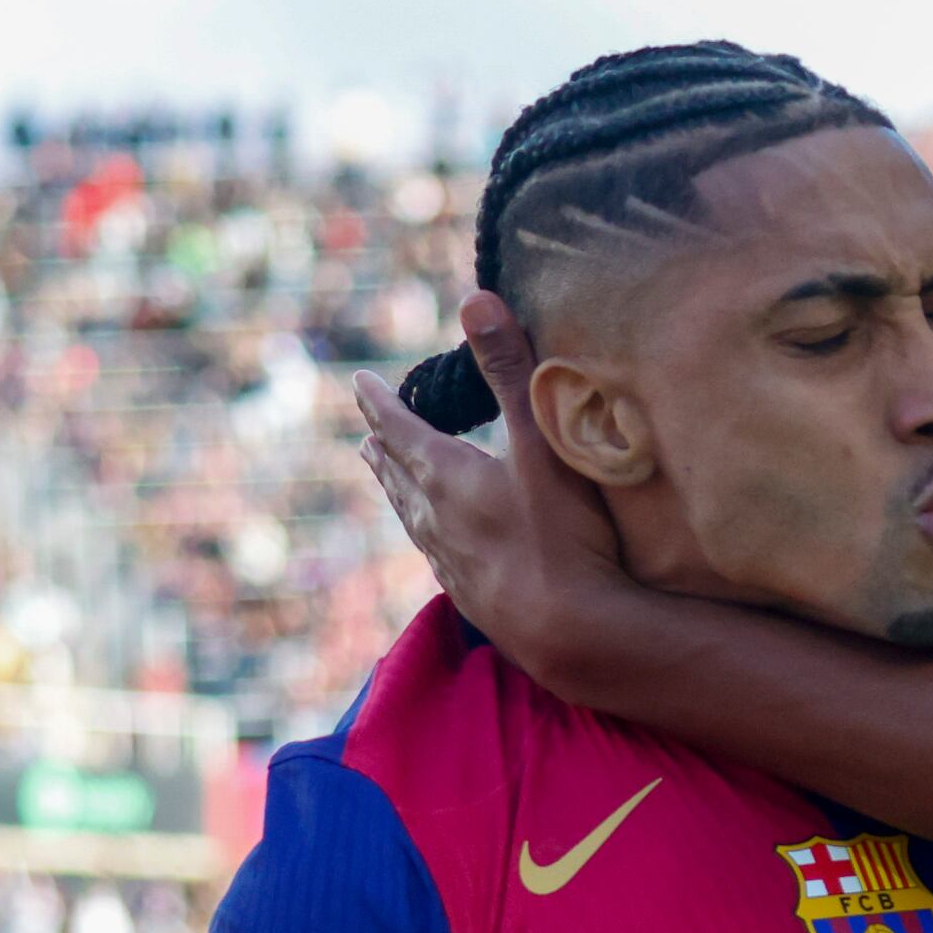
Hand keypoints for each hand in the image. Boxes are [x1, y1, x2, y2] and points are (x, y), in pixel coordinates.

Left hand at [348, 293, 645, 687]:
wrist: (572, 634)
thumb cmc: (563, 532)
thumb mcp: (542, 439)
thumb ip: (511, 369)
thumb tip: (475, 298)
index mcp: (447, 474)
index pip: (400, 427)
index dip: (380, 401)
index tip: (360, 382)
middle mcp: (437, 518)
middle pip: (397, 473)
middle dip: (383, 445)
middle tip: (366, 432)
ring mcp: (452, 563)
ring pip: (411, 516)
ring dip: (397, 491)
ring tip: (386, 477)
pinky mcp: (472, 597)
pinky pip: (435, 555)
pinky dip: (425, 535)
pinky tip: (434, 545)